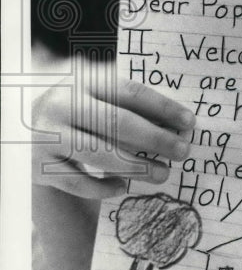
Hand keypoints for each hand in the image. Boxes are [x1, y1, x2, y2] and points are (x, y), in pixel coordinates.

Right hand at [32, 63, 194, 199]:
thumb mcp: (98, 99)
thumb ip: (131, 107)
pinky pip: (78, 182)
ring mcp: (49, 135)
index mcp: (84, 82)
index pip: (130, 92)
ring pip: (99, 154)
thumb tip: (178, 125)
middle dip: (156, 139)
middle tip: (182, 151)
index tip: (189, 122)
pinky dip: (103, 187)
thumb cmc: (80, 112)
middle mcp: (63, 105)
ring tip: (163, 173)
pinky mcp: (41, 165)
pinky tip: (122, 187)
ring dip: (136, 166)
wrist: (24, 128)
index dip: (163, 107)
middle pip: (118, 122)